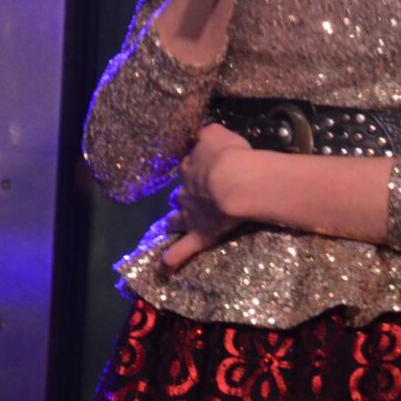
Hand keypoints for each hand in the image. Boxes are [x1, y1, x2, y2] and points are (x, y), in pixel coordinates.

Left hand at [161, 123, 255, 271]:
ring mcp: (190, 214)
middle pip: (180, 193)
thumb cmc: (232, 155)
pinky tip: (165, 266)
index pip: (190, 165)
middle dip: (182, 195)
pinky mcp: (199, 234)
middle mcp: (187, 190)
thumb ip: (209, 134)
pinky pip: (183, 249)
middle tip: (186, 198)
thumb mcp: (219, 134)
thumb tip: (203, 134)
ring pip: (177, 218)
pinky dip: (173, 258)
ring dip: (174, 221)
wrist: (235, 181)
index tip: (200, 168)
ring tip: (171, 225)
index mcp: (193, 166)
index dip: (195, 168)